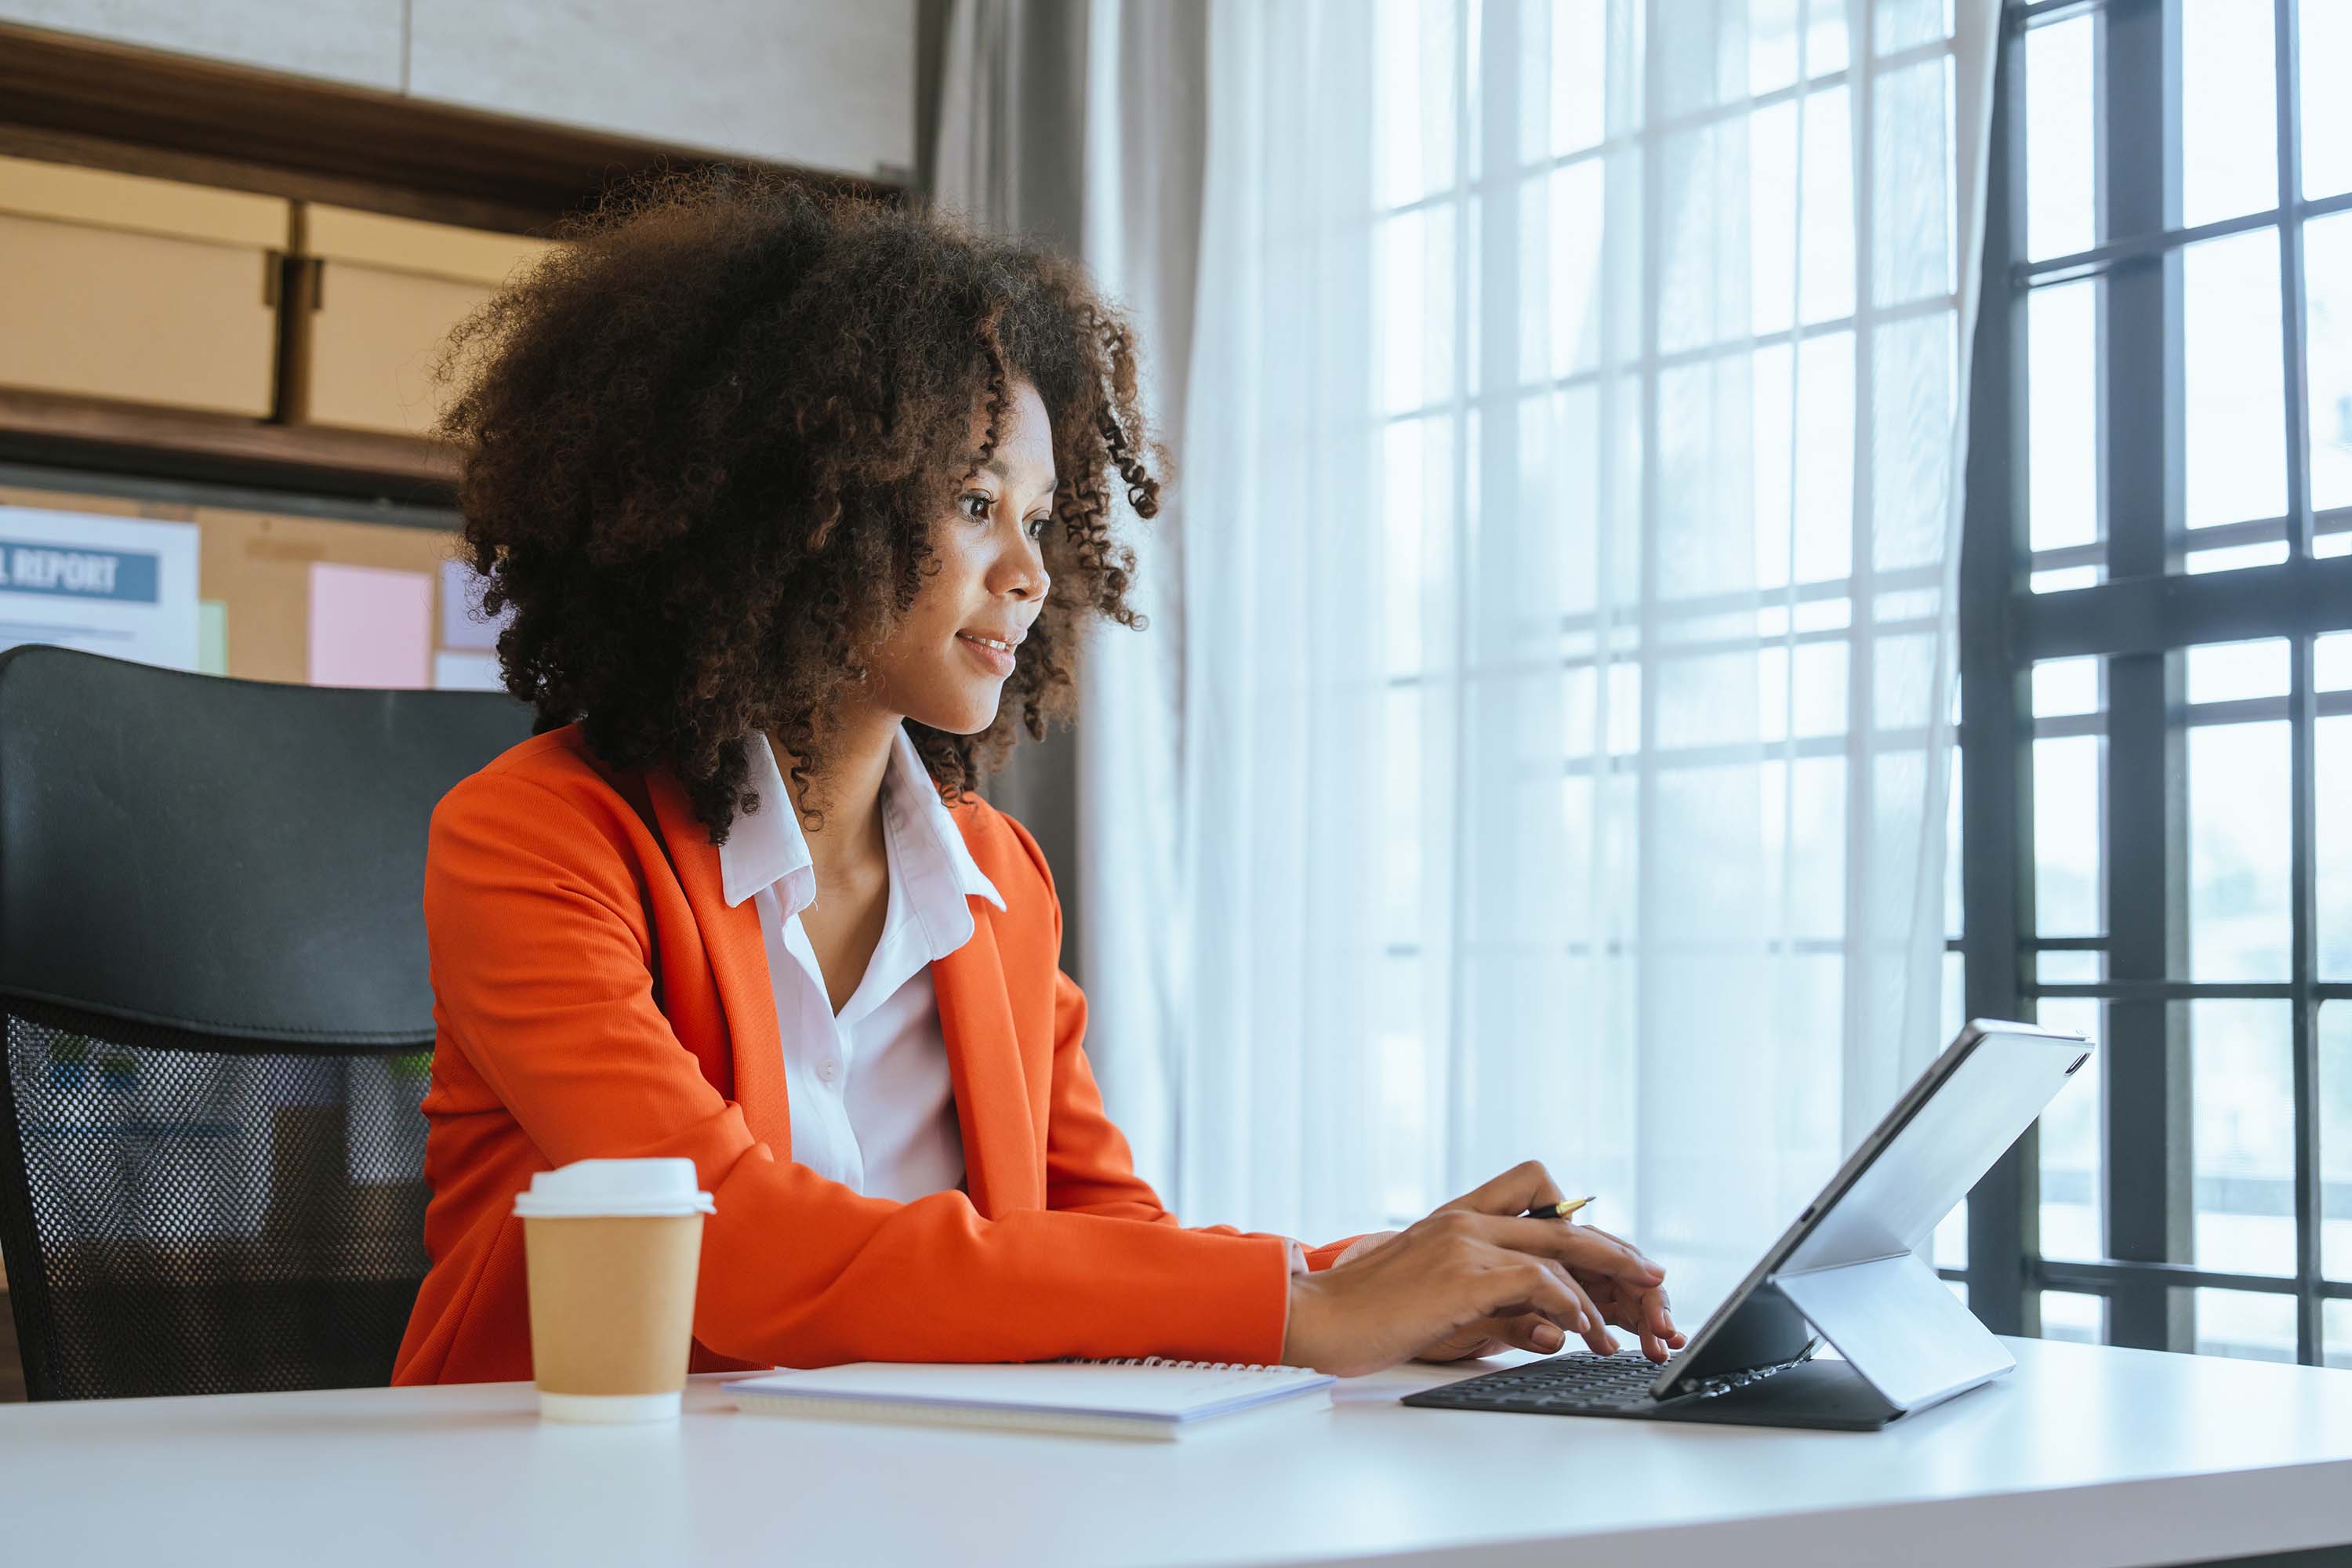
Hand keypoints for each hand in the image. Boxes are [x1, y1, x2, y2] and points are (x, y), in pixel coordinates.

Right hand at [1279, 1162, 1668, 1377]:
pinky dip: (1571, 1307)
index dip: (1579, 1219)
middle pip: (1563, 1219)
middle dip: (1614, 1249)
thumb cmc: (1365, 1314)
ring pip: (1560, 1249)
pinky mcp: (1464, 1273)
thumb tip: (1541, 1323)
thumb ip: (1483, 1297)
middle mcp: (1465, 1218)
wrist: (1317, 1316)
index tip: (1610, 1248)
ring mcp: (1466, 1241)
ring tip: (1617, 1329)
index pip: (1534, 1192)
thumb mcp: (1432, 1294)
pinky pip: (1540, 1281)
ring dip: (1599, 1290)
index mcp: (1456, 1217)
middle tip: (1651, 1273)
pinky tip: (1581, 1332)